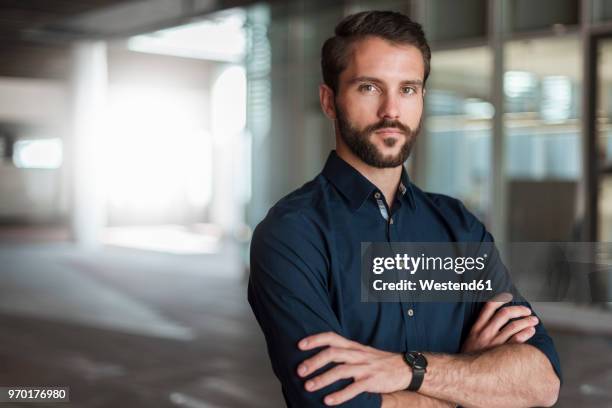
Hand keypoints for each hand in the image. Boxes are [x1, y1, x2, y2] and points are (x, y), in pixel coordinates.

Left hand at [297, 332, 411, 405]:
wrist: (404, 368)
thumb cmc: (378, 361)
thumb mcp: (360, 351)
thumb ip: (343, 352)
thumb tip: (319, 356)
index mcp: (352, 346)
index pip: (331, 337)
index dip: (315, 339)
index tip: (299, 345)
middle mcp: (357, 354)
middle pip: (332, 353)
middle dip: (314, 361)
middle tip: (299, 371)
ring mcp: (365, 368)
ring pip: (341, 371)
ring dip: (322, 379)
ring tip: (308, 387)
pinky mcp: (372, 381)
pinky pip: (354, 388)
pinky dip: (340, 395)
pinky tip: (328, 401)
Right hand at [462, 293, 537, 352]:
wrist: (466, 373)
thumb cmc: (469, 356)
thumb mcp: (469, 338)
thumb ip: (480, 328)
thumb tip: (493, 319)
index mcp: (477, 327)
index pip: (489, 307)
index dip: (500, 298)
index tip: (508, 296)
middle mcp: (486, 332)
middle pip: (505, 313)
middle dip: (519, 310)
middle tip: (527, 311)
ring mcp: (494, 342)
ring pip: (514, 326)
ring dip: (526, 321)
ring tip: (533, 320)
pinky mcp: (502, 353)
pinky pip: (518, 340)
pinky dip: (526, 333)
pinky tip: (531, 331)